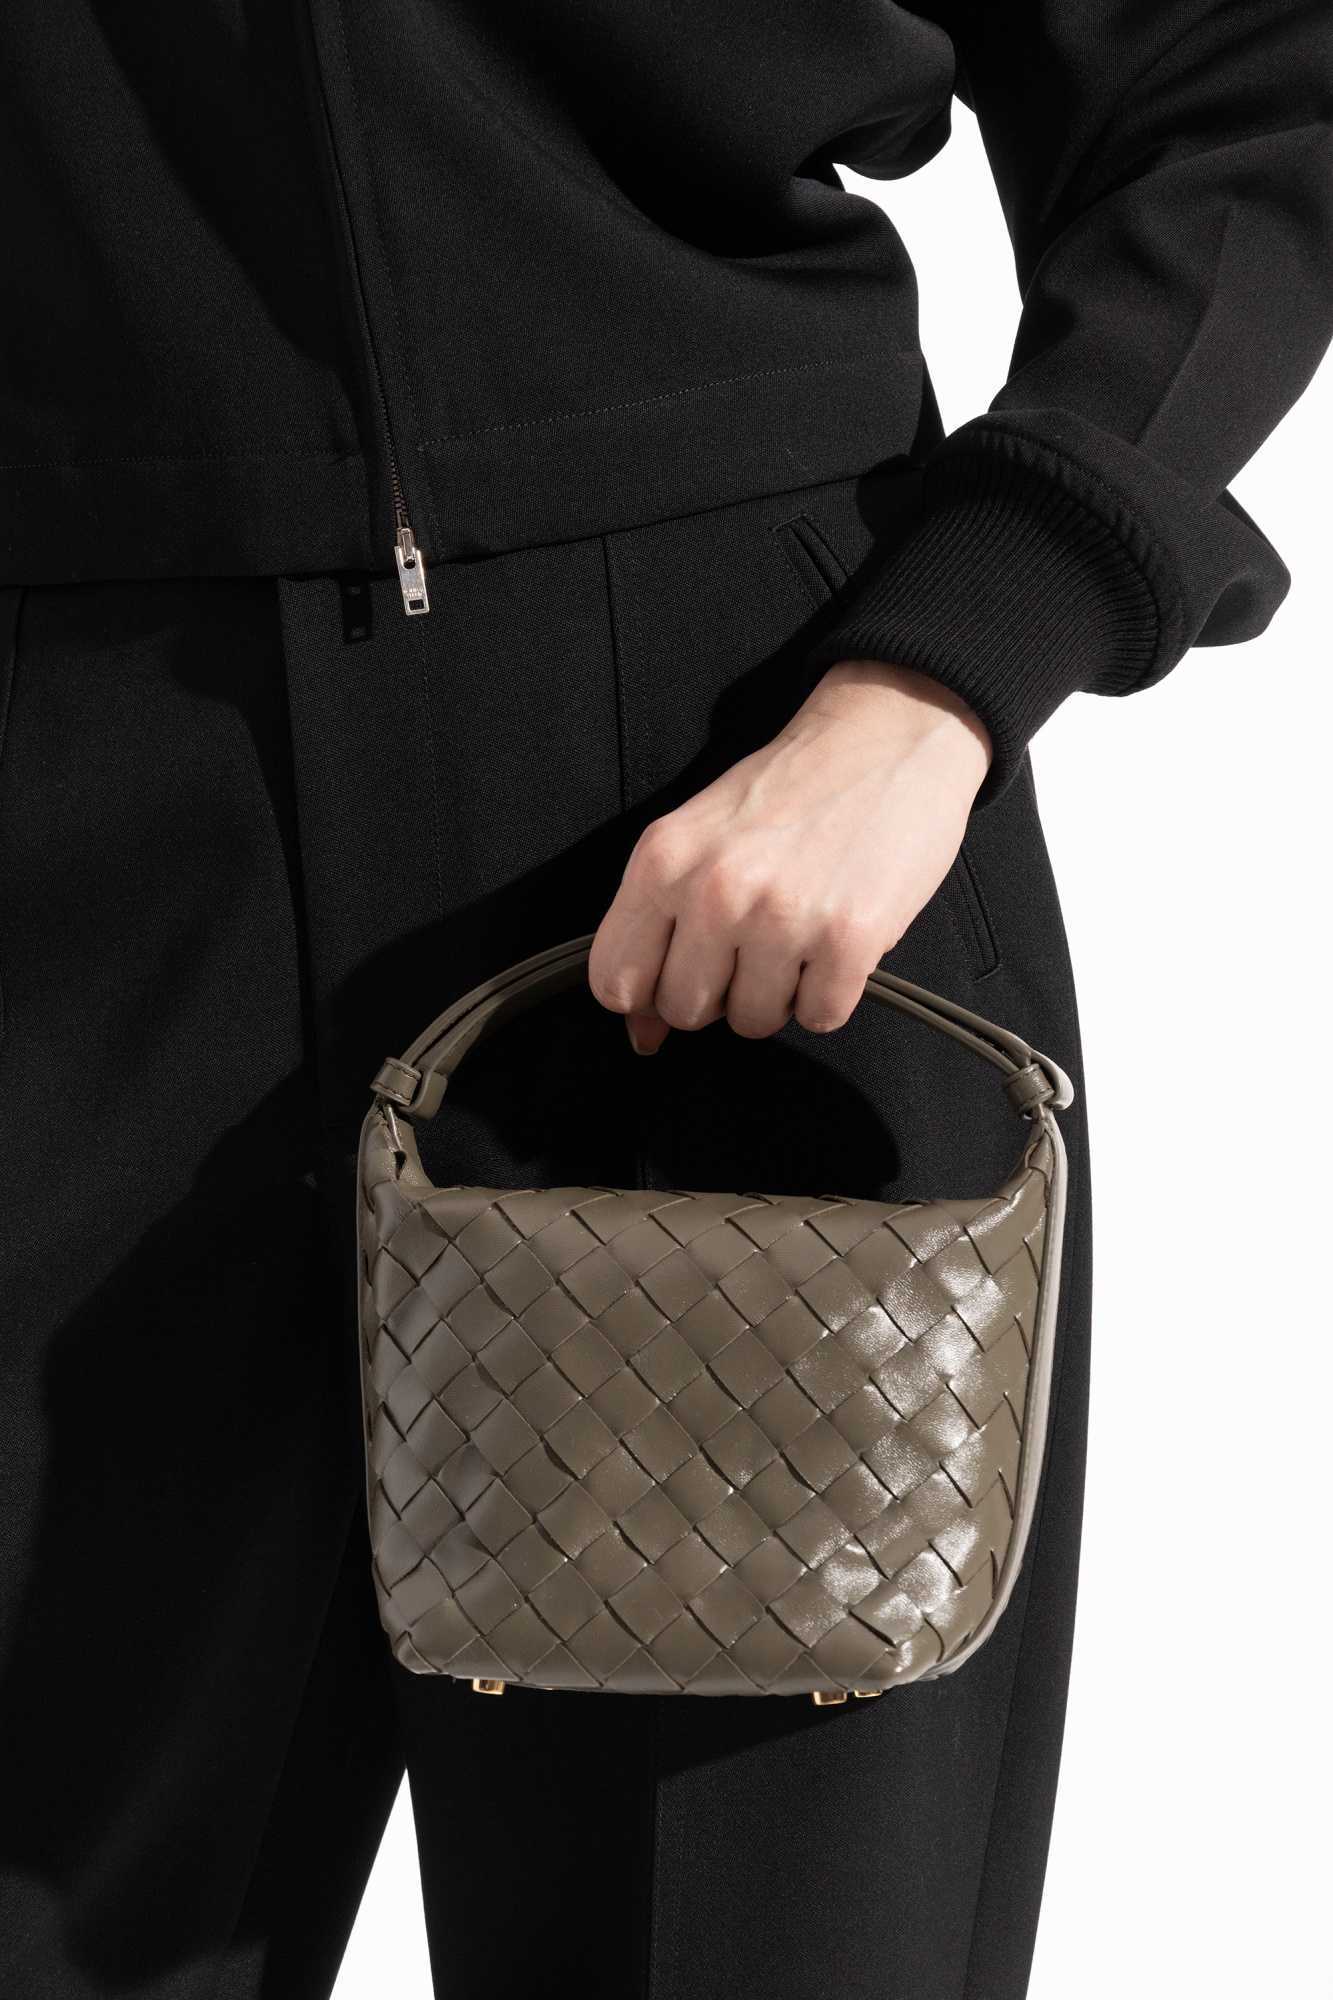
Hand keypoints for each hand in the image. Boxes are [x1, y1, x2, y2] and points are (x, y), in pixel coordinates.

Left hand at [588, 661, 991, 1051]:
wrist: (889, 737)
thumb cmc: (793, 789)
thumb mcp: (700, 837)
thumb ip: (658, 925)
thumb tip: (643, 1030)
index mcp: (663, 860)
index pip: (615, 981)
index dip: (645, 996)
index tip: (674, 980)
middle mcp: (716, 890)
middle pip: (685, 1010)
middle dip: (718, 993)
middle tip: (749, 946)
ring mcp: (782, 917)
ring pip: (753, 1022)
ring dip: (777, 993)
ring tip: (797, 935)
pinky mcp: (849, 940)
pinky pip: (819, 1017)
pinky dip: (830, 993)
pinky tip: (834, 942)